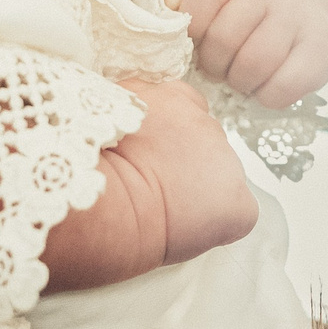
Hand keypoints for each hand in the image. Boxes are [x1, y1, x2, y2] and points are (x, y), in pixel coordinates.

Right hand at [43, 78, 257, 290]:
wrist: (106, 204)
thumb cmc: (90, 167)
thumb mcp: (102, 118)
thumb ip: (128, 114)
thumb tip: (126, 128)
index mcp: (171, 98)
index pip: (183, 112)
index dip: (166, 140)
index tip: (148, 158)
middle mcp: (205, 122)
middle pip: (203, 144)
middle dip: (185, 163)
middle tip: (154, 185)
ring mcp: (226, 162)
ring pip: (219, 176)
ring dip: (199, 190)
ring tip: (163, 209)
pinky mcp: (238, 203)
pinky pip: (236, 214)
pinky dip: (218, 224)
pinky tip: (188, 230)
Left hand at [173, 0, 327, 108]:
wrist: (317, 2)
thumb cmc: (253, 2)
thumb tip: (168, 2)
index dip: (192, 22)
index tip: (196, 35)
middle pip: (224, 36)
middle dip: (212, 61)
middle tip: (218, 63)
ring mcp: (299, 18)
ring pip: (252, 64)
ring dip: (238, 80)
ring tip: (240, 75)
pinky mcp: (320, 52)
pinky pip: (280, 88)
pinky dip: (266, 95)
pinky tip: (266, 83)